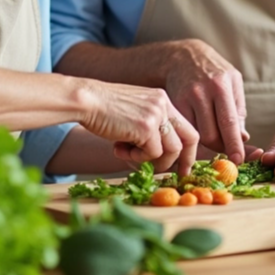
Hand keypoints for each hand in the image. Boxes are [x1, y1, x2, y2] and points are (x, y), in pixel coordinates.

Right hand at [77, 79, 198, 172]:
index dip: (188, 149)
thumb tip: (160, 155)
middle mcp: (163, 104)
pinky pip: (152, 154)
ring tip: (128, 154)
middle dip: (184, 161)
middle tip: (177, 175)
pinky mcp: (146, 127)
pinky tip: (118, 148)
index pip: (186, 126)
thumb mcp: (133, 111)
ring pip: (171, 150)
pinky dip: (136, 158)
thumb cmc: (102, 109)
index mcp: (161, 99)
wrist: (85, 100)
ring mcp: (157, 115)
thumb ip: (149, 126)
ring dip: (152, 160)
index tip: (183, 166)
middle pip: (189, 138)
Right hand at [162, 39, 248, 162]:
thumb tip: (242, 139)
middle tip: (226, 147)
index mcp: (221, 86)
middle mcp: (202, 92)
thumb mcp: (233, 82)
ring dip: (207, 142)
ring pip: (197, 135)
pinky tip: (199, 128)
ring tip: (213, 135)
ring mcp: (185, 98)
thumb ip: (238, 111)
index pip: (229, 123)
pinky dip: (193, 134)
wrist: (183, 57)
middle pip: (211, 135)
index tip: (238, 161)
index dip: (234, 145)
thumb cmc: (214, 72)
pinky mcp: (173, 104)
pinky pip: (186, 129)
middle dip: (220, 146)